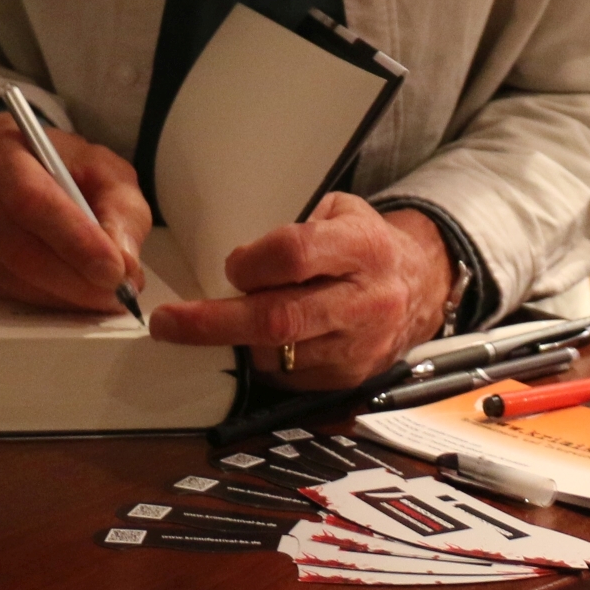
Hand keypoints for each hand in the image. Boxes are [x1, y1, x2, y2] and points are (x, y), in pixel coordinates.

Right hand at [0, 112, 151, 311]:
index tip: (114, 269)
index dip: (75, 239)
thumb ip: (120, 207)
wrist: (17, 167)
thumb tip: (124, 260)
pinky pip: (3, 291)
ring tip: (103, 295)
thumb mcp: (102, 168)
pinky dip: (45, 299)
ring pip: (12, 275)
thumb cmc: (61, 165)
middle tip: (117, 292)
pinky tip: (72, 293)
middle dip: (75, 277)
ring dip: (64, 294)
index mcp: (0, 146)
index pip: (31, 198)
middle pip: (18, 245)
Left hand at [147, 193, 454, 390]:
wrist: (419, 286)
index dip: (253, 262)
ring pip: (278, 354)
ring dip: (237, 341)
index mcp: (361, 247)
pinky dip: (264, 360)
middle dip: (214, 323)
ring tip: (214, 323)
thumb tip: (232, 254)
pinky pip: (289, 377)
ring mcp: (358, 345)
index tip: (231, 265)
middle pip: (278, 318)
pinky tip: (257, 340)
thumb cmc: (364, 243)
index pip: (296, 254)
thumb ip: (294, 227)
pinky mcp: (350, 379)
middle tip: (169, 323)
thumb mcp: (339, 210)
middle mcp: (364, 300)